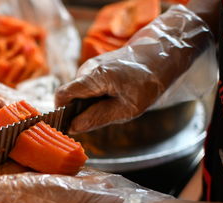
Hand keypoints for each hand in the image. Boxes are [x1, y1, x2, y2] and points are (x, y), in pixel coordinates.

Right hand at [55, 5, 214, 133]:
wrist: (161, 54)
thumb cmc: (149, 81)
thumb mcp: (127, 108)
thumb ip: (97, 118)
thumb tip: (73, 127)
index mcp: (93, 77)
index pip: (62, 95)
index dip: (61, 113)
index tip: (70, 127)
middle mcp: (87, 69)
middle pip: (70, 96)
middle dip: (80, 111)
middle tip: (103, 117)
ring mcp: (90, 67)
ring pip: (79, 93)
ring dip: (90, 105)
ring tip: (114, 105)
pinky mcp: (95, 68)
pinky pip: (87, 88)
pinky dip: (96, 97)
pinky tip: (114, 97)